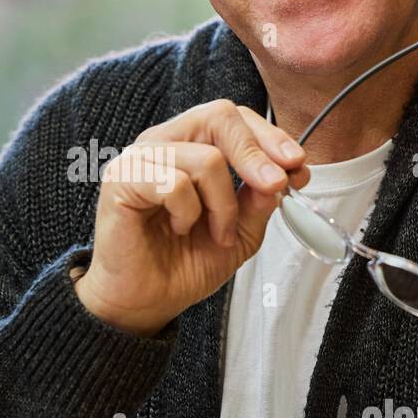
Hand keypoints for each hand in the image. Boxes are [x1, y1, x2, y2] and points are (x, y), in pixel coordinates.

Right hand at [74, 100, 308, 336]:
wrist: (145, 301)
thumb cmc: (182, 263)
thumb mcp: (240, 232)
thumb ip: (259, 199)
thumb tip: (286, 172)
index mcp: (189, 145)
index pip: (232, 117)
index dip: (269, 136)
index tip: (296, 166)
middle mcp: (164, 143)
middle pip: (219, 116)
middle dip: (256, 154)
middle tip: (275, 187)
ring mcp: (139, 158)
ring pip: (206, 157)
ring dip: (223, 204)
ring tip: (216, 233)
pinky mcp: (121, 178)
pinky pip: (175, 183)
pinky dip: (188, 213)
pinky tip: (179, 229)